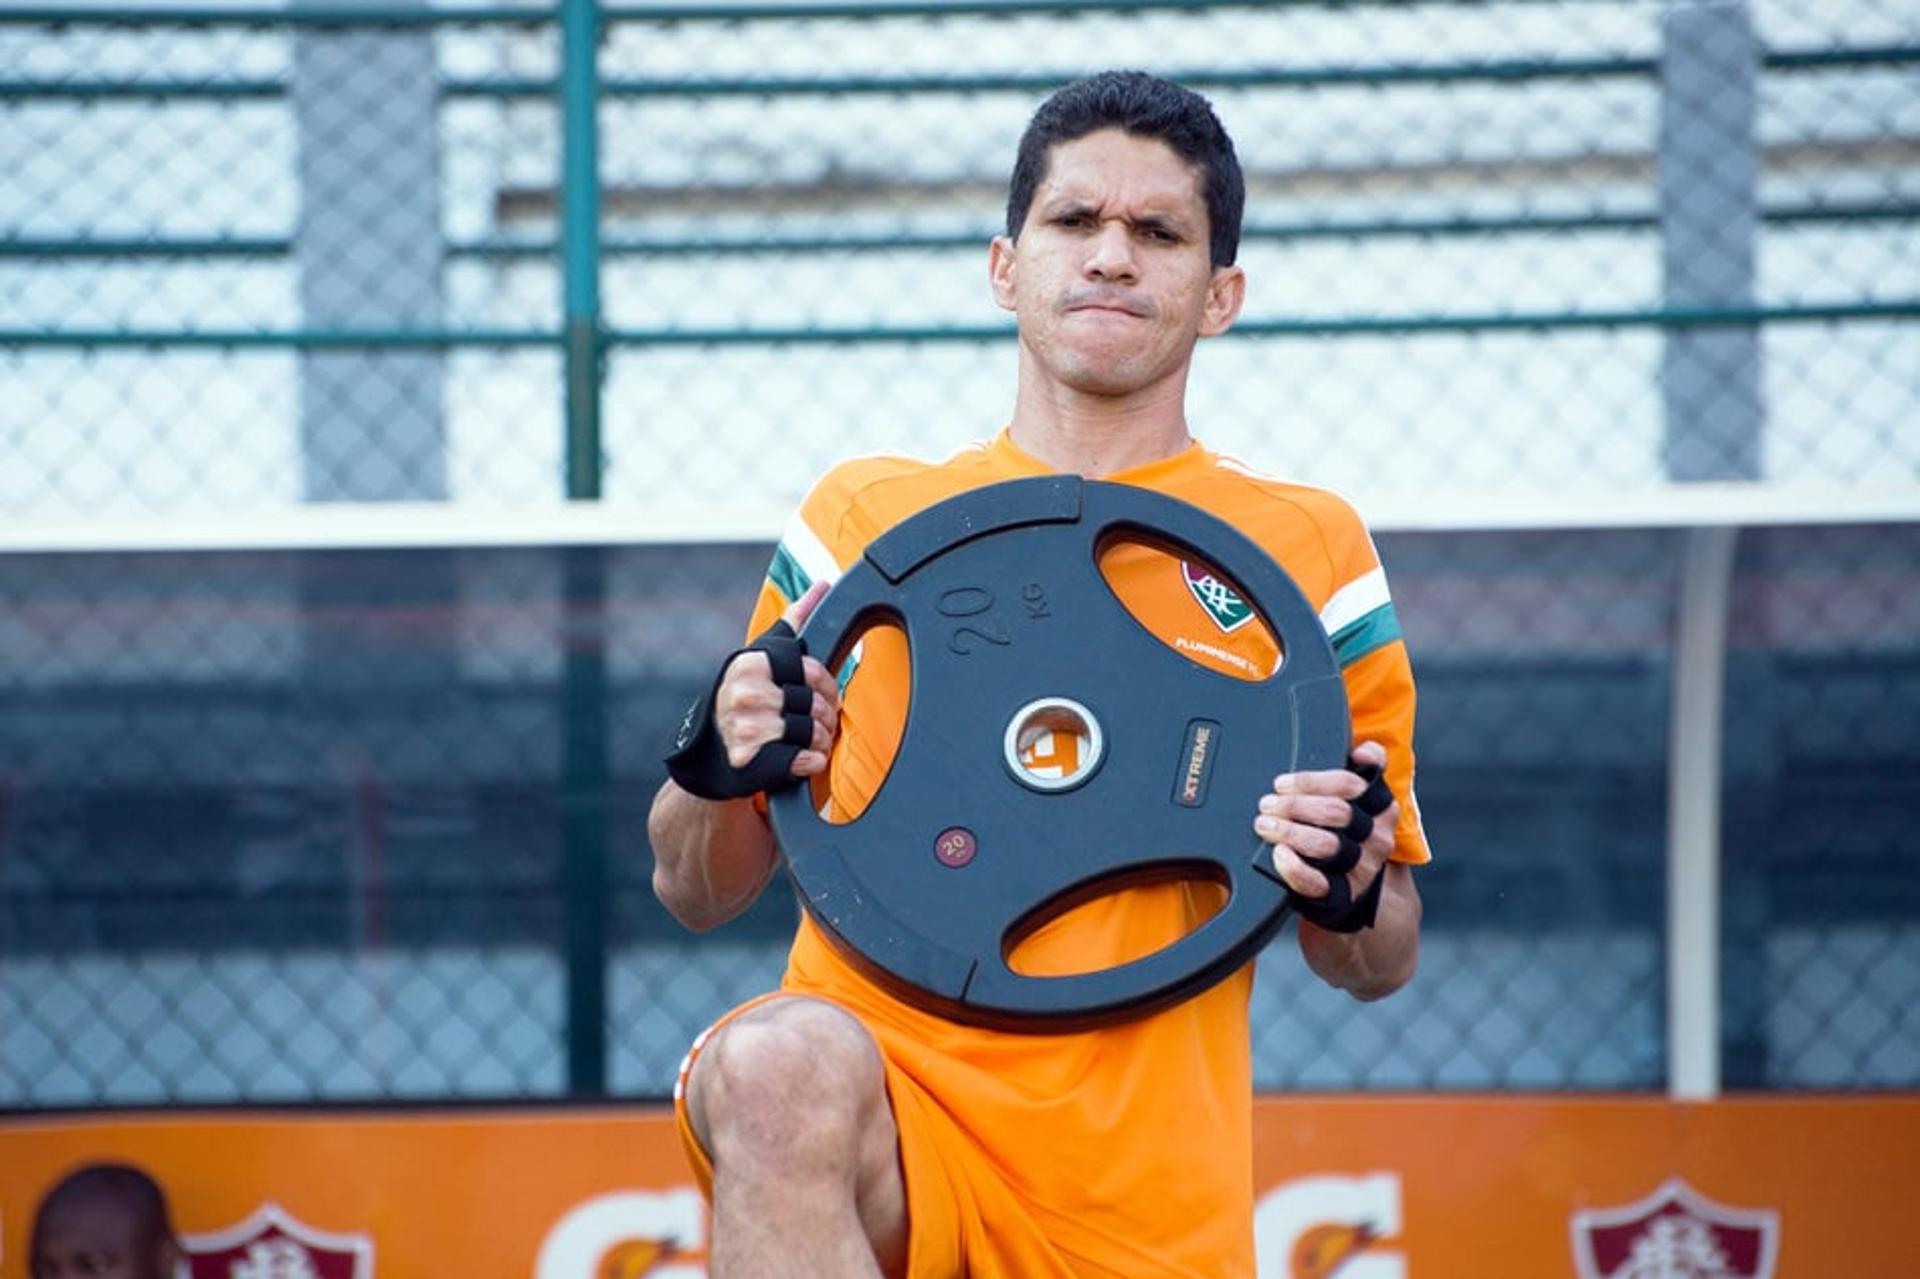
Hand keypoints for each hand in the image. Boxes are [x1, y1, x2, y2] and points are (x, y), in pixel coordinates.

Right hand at [713, 581, 841, 778]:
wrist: (711, 750)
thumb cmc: (745, 697)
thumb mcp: (763, 655)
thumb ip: (795, 620)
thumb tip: (822, 585)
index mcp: (751, 664)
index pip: (814, 671)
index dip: (825, 685)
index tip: (819, 692)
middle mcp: (745, 694)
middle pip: (817, 705)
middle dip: (825, 716)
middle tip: (815, 720)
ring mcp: (747, 729)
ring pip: (814, 734)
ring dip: (820, 741)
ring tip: (807, 739)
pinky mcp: (753, 762)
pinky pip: (806, 761)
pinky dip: (811, 762)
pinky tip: (799, 757)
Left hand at [1253, 739, 1398, 910]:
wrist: (1354, 887)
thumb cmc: (1344, 831)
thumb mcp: (1357, 799)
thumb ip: (1362, 770)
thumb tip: (1365, 750)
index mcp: (1381, 806)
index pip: (1351, 783)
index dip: (1311, 781)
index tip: (1281, 783)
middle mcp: (1378, 837)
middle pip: (1336, 812)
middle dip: (1294, 805)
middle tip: (1266, 804)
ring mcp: (1363, 867)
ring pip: (1328, 845)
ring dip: (1290, 832)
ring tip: (1264, 825)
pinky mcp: (1345, 894)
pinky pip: (1318, 883)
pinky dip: (1294, 868)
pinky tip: (1279, 854)